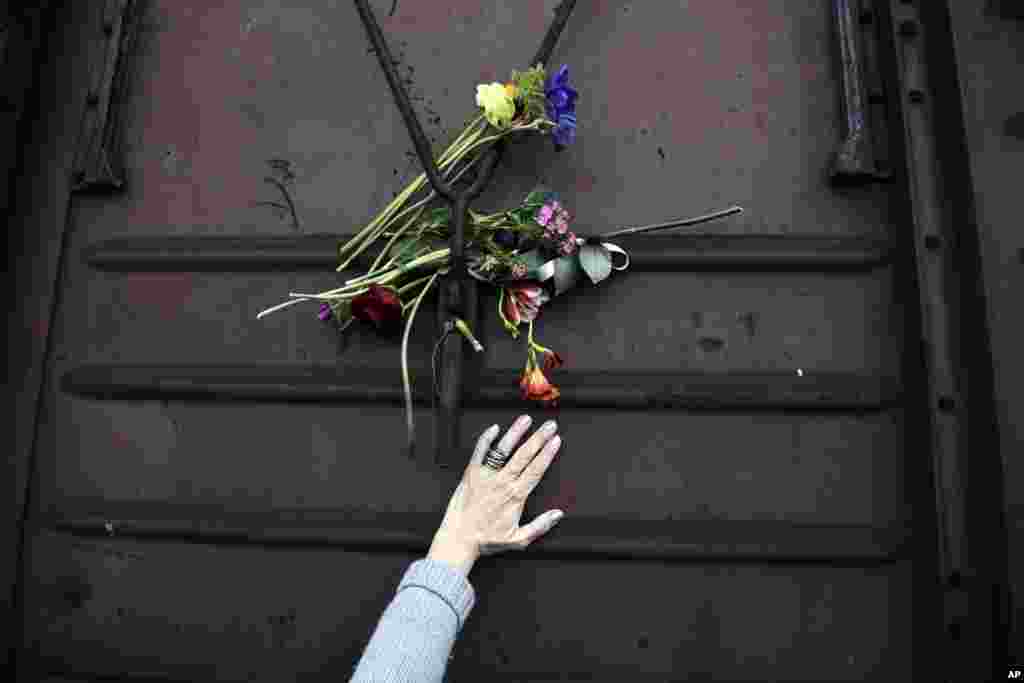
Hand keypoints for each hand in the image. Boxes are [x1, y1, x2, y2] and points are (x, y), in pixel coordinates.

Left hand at [427, 414, 564, 576]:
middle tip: (549, 425)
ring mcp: (486, 476)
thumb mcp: (518, 540)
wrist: (459, 539)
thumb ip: (540, 526)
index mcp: (515, 496)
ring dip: (516, 433)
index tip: (556, 441)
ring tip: (526, 420)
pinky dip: (486, 439)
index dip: (547, 454)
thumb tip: (558, 515)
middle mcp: (502, 483)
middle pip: (524, 455)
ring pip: (503, 450)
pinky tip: (494, 428)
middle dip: (539, 438)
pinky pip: (479, 452)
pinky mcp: (471, 474)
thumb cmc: (486, 540)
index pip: (536, 470)